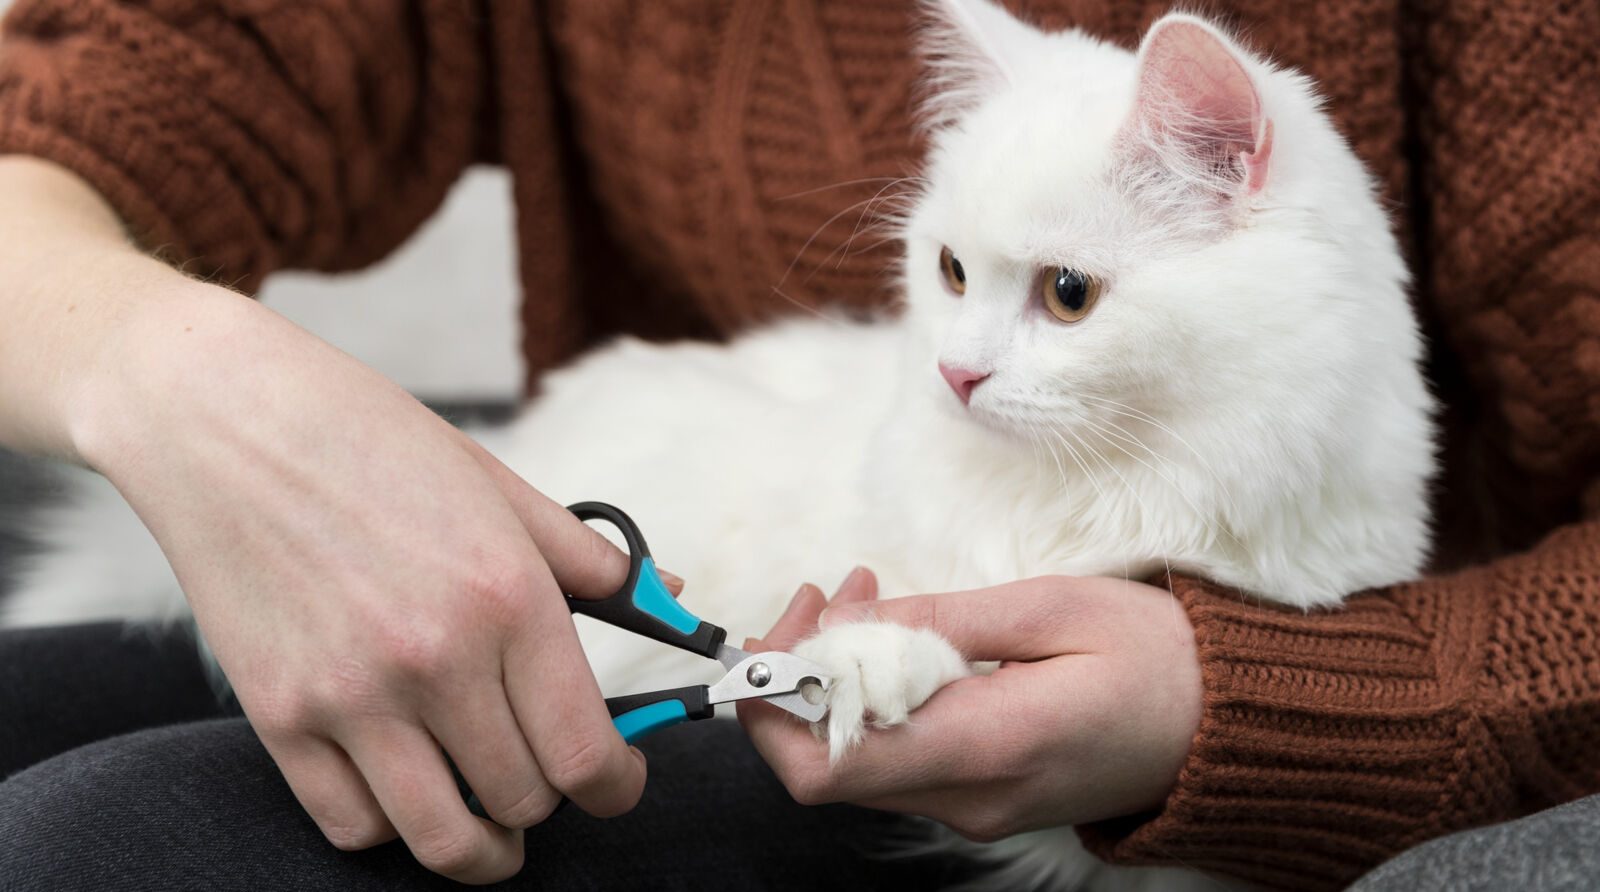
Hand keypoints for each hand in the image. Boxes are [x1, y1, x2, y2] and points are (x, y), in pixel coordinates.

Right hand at [73, 289, 658, 882]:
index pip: (587, 751)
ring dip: (481, 844)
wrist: (228, 421)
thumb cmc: (370, 441)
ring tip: (491, 822)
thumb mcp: (499, 486)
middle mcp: (436, 659)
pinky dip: (391, 825)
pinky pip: (353, 825)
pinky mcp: (280, 717)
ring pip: (443, 839)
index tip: (617, 779)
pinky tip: (408, 788)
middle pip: (525, 800)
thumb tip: (666, 595)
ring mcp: (351, 697)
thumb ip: (590, 555)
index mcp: (507, 598)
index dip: (617, 785)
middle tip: (547, 773)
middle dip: (552, 799)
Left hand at [739, 571, 1201, 842]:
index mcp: (984, 749)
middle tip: (827, 594)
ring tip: (867, 595)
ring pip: (857, 764)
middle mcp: (968, 799)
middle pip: (826, 770)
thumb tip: (847, 627)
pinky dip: (875, 702)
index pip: (826, 764)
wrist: (1229, 727)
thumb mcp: (1051, 608)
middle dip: (800, 678)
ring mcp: (974, 809)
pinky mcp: (983, 800)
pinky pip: (899, 761)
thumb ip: (939, 621)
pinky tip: (899, 640)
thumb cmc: (1157, 657)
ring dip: (836, 683)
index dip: (776, 701)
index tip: (789, 624)